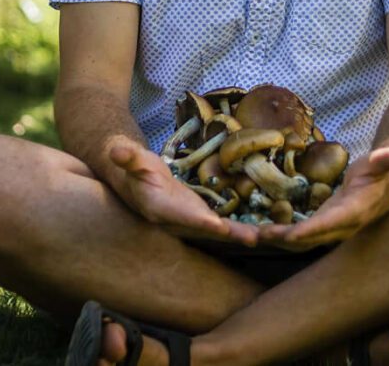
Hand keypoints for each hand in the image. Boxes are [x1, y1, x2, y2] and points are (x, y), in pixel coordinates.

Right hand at [108, 137, 258, 246]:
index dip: (199, 221)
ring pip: (224, 231)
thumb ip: (128, 158)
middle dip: (231, 235)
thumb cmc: (135, 170)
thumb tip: (117, 150)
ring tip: (270, 237)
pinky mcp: (207, 218)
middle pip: (209, 230)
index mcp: (162, 209)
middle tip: (255, 238)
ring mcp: (195, 222)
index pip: (181, 216)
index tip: (216, 225)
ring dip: (246, 234)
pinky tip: (272, 230)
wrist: (138, 184)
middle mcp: (181, 222)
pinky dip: (249, 228)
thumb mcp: (132, 161)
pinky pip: (230, 224)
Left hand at [257, 146, 388, 251]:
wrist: (385, 188)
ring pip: (301, 240)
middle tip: (259, 235)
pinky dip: (280, 235)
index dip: (311, 231)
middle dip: (285, 239)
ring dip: (278, 240)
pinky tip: (259, 230)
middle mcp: (340, 227)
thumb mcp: (381, 165)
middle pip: (310, 238)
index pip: (331, 224)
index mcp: (354, 212)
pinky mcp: (321, 226)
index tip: (291, 234)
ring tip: (252, 236)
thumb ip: (383, 162)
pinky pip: (299, 234)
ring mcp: (330, 229)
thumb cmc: (381, 173)